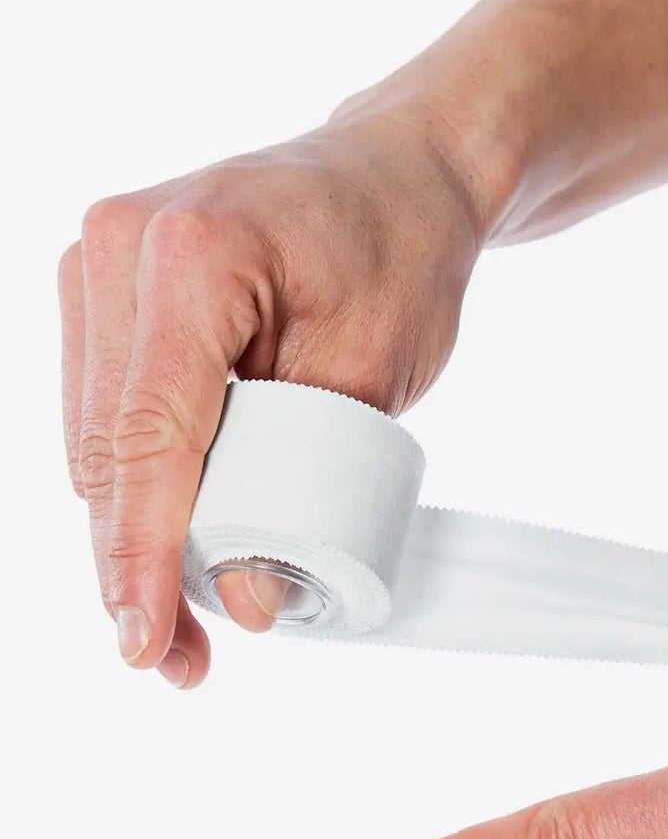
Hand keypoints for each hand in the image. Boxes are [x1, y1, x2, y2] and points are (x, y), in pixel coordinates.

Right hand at [59, 102, 487, 686]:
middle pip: (103, 455)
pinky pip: (106, 415)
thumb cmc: (402, 255)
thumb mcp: (374, 374)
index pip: (143, 441)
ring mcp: (96, 266)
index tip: (148, 644)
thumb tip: (249, 602)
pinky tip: (171, 547)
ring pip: (94, 444)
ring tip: (188, 625)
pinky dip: (139, 488)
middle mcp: (113, 250)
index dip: (140, 557)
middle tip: (187, 663)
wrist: (398, 174)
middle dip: (136, 567)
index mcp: (184, 258)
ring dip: (132, 537)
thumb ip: (308, 487)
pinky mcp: (105, 294)